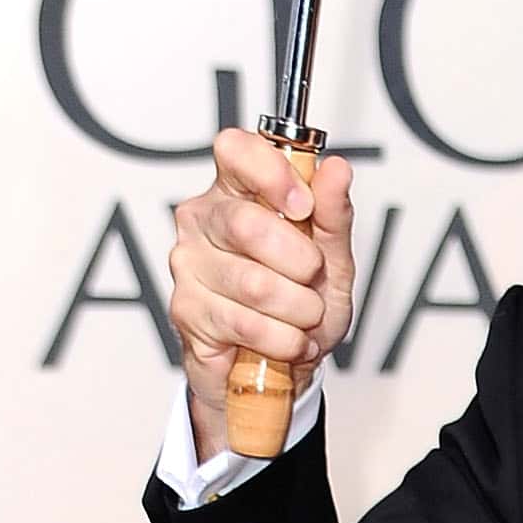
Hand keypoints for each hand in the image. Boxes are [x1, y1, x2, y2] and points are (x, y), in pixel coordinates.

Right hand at [169, 126, 356, 457]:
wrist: (281, 372)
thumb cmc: (300, 307)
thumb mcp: (332, 261)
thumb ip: (333, 215)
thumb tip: (336, 168)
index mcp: (236, 191)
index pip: (235, 150)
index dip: (272, 173)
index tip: (303, 207)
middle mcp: (203, 220)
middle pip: (247, 224)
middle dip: (301, 263)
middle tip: (311, 280)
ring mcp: (189, 264)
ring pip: (254, 283)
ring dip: (299, 310)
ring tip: (304, 319)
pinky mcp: (186, 310)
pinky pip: (246, 323)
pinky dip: (284, 340)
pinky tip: (288, 341)